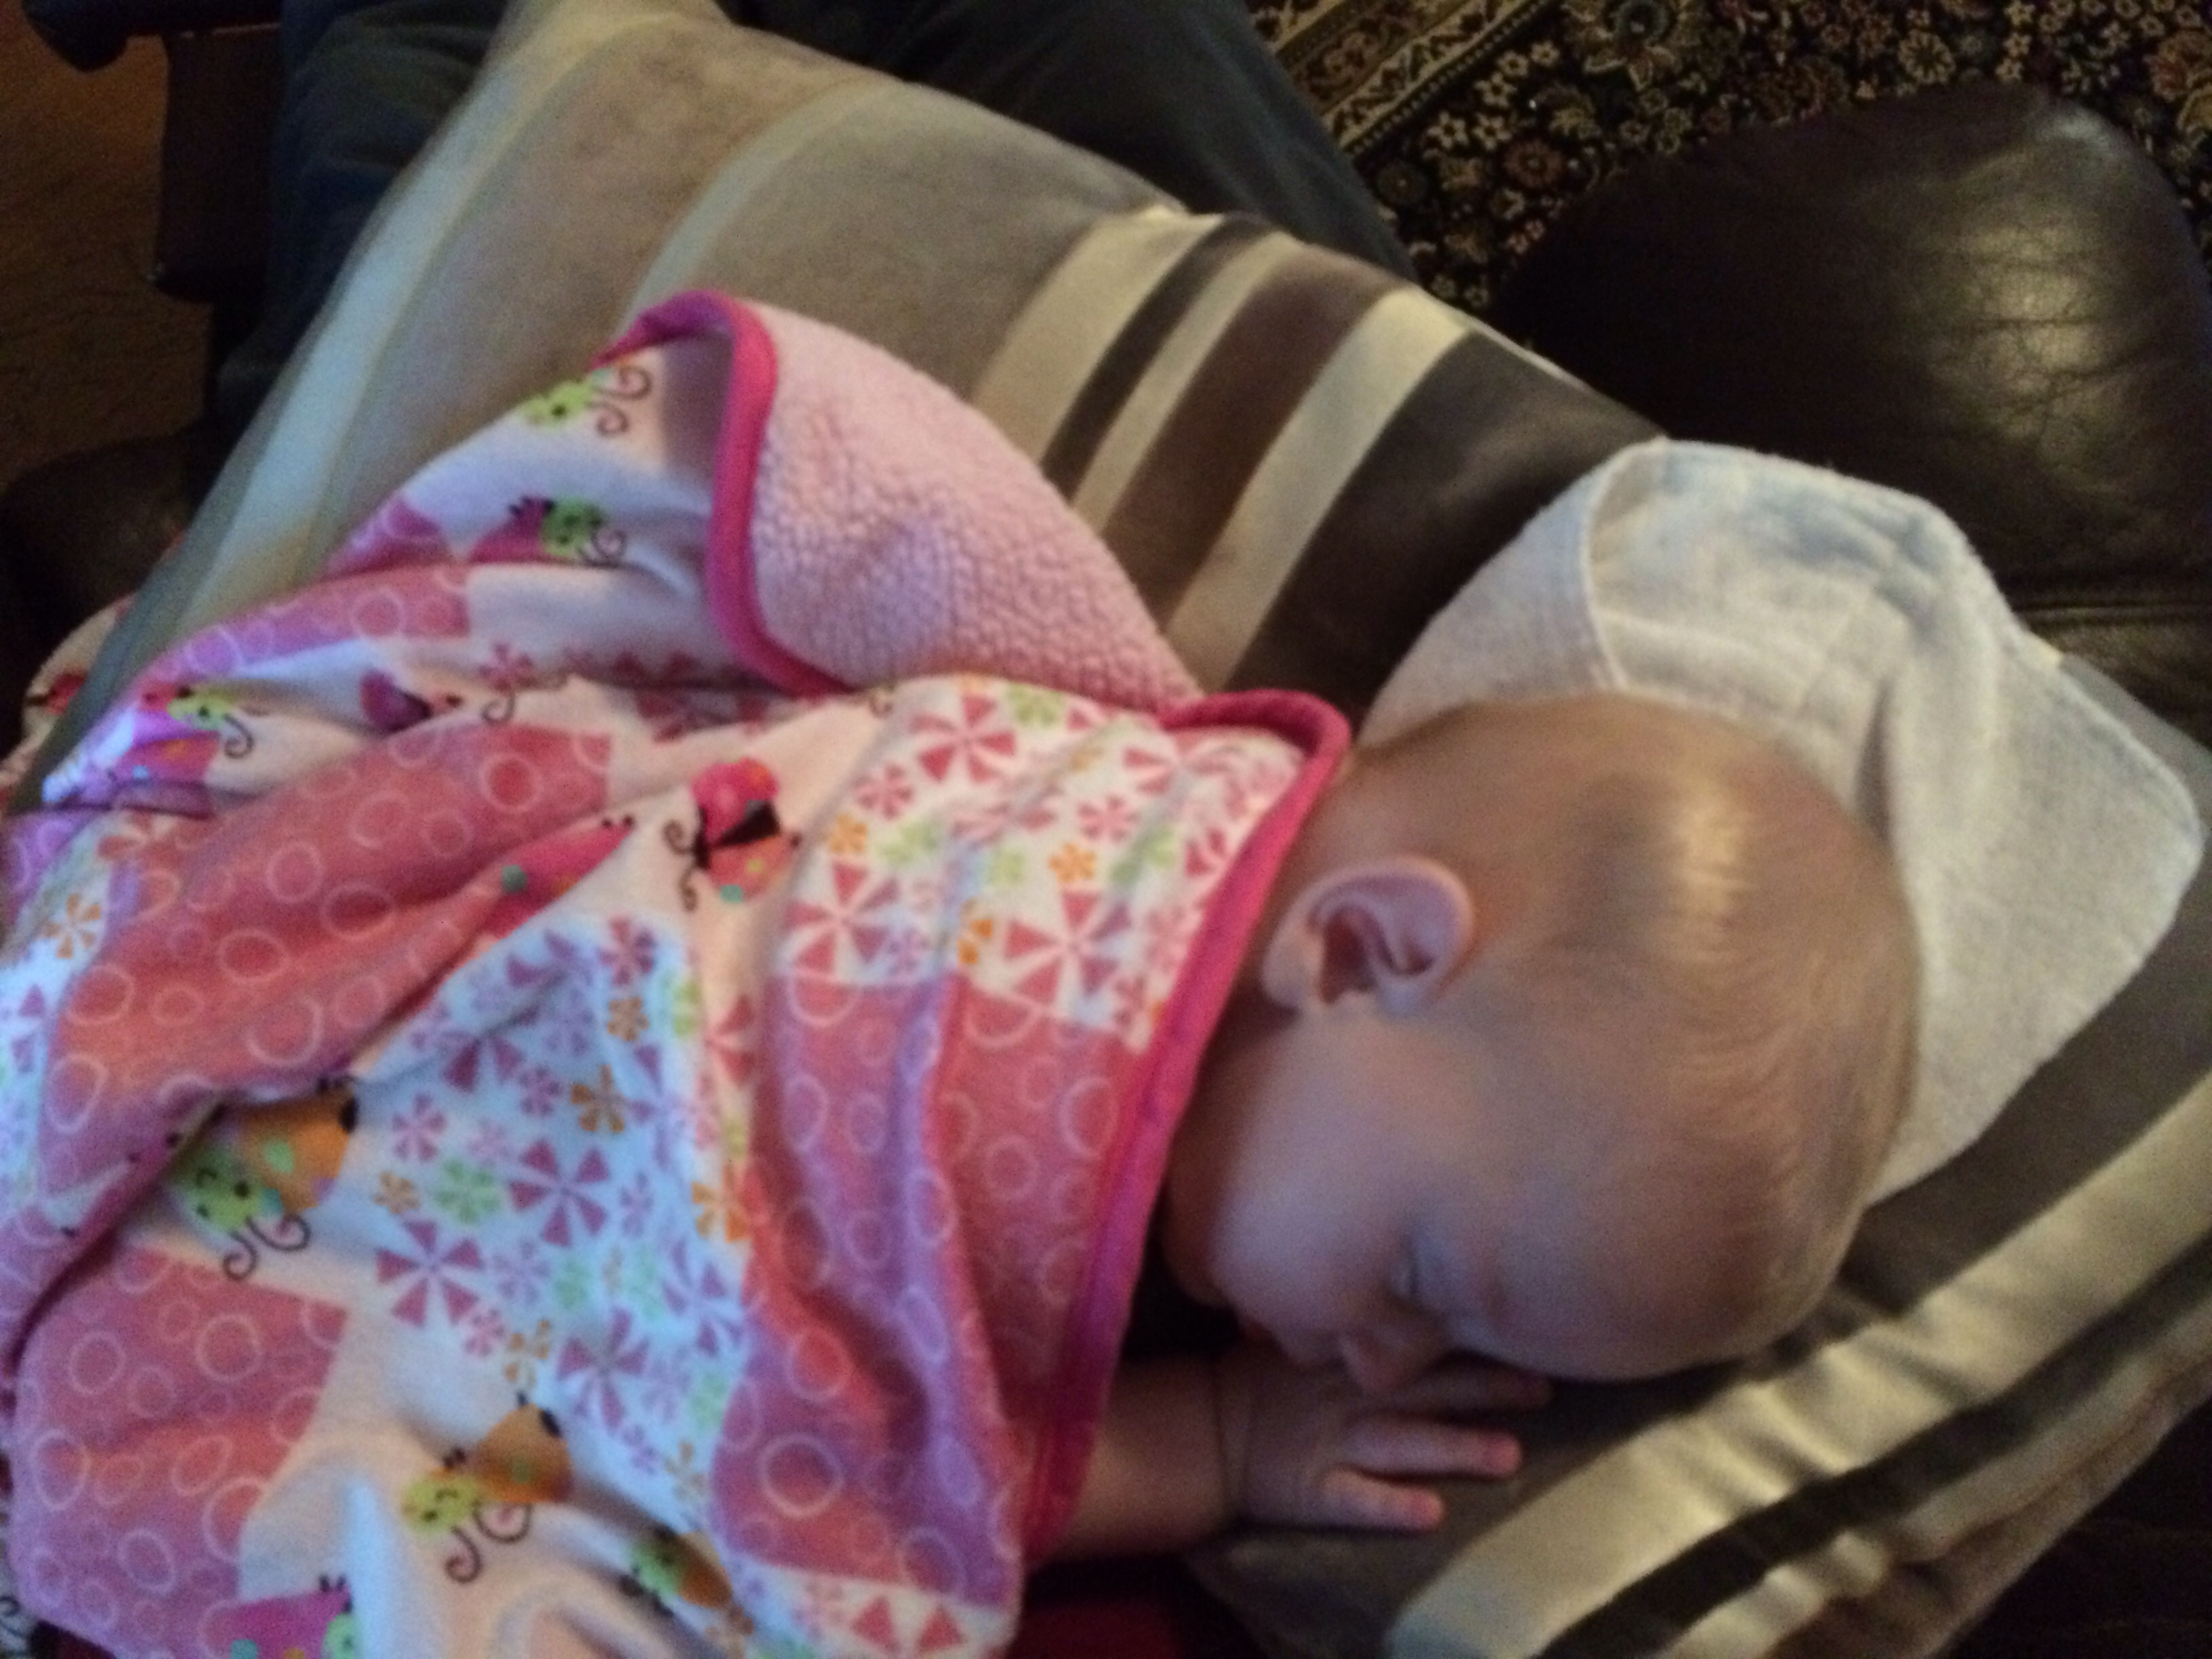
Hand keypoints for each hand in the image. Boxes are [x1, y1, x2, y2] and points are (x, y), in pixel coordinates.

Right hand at [1215, 1340, 1549, 1531]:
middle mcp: (1350, 1397)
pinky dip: (1391, 1507)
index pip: (1418, 1341)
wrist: (1201, 1430)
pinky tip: (1430, 1514)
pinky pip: (1355, 1500)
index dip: (1472, 1337)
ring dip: (1454, 1449)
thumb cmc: (1258, 1378)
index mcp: (1349, 1357)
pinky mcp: (1315, 1492)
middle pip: (1427, 1389)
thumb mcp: (1300, 1329)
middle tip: (1544, 1388)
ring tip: (1508, 1456)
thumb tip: (1406, 1267)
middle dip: (1487, 1389)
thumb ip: (1349, 1311)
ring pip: (1403, 1444)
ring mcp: (1335, 1446)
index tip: (1527, 1328)